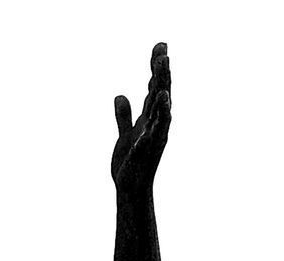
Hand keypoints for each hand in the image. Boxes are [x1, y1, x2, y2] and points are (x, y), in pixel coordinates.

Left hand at [111, 43, 169, 188]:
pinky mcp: (147, 149)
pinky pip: (153, 129)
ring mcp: (154, 136)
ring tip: (162, 66)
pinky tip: (159, 100)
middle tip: (163, 50)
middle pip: (160, 93)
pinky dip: (157, 115)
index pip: (155, 89)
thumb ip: (123, 117)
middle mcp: (156, 126)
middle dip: (162, 72)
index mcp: (151, 120)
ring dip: (162, 85)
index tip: (160, 46)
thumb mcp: (125, 136)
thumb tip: (120, 97)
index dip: (157, 68)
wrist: (130, 191)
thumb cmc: (130, 165)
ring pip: (161, 107)